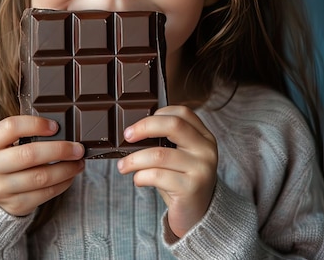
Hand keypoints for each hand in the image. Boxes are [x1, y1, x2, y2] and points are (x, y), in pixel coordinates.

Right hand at [0, 115, 84, 215]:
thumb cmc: (0, 158)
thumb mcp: (0, 141)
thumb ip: (22, 132)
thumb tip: (58, 129)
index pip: (11, 127)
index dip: (36, 124)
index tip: (56, 126)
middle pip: (30, 154)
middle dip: (60, 150)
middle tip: (78, 148)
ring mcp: (1, 190)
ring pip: (41, 177)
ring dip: (66, 169)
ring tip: (79, 162)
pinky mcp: (14, 205)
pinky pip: (44, 194)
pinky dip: (62, 184)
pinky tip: (69, 176)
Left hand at [117, 106, 216, 237]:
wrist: (197, 217)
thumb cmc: (181, 181)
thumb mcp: (180, 156)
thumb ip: (167, 140)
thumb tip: (133, 130)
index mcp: (204, 137)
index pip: (183, 113)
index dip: (159, 113)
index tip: (140, 124)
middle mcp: (206, 150)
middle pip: (173, 125)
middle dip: (144, 127)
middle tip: (127, 136)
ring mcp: (201, 169)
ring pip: (159, 154)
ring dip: (134, 159)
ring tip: (123, 165)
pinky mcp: (191, 188)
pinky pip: (157, 176)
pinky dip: (141, 176)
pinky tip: (138, 179)